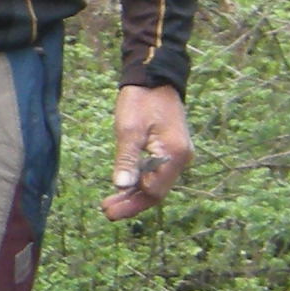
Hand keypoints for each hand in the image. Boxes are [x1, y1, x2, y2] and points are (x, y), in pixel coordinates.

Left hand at [102, 85, 193, 222]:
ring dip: (134, 195)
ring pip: (157, 184)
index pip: (154, 190)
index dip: (131, 203)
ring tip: (111, 203)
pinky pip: (157, 174)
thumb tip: (121, 186)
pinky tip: (124, 187)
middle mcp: (181, 158)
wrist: (155, 78)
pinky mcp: (171, 151)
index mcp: (174, 154)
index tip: (109, 210)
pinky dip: (140, 182)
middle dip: (132, 203)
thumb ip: (126, 159)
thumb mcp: (129, 129)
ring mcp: (178, 155)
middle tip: (107, 212)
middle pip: (157, 191)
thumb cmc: (141, 100)